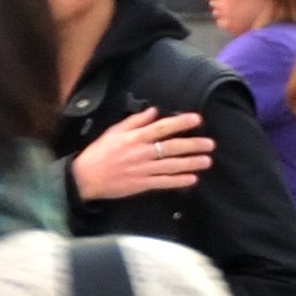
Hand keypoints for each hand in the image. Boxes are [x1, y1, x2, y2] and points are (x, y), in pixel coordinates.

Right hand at [71, 107, 211, 201]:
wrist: (85, 178)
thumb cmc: (99, 152)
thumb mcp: (114, 132)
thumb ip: (135, 121)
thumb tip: (154, 111)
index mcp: (134, 138)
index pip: (162, 128)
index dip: (180, 122)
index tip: (197, 119)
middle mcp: (141, 153)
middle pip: (172, 147)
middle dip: (193, 145)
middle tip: (210, 144)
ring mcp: (143, 170)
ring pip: (171, 165)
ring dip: (191, 163)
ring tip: (207, 160)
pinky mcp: (142, 184)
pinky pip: (164, 182)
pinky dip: (179, 181)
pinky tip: (192, 179)